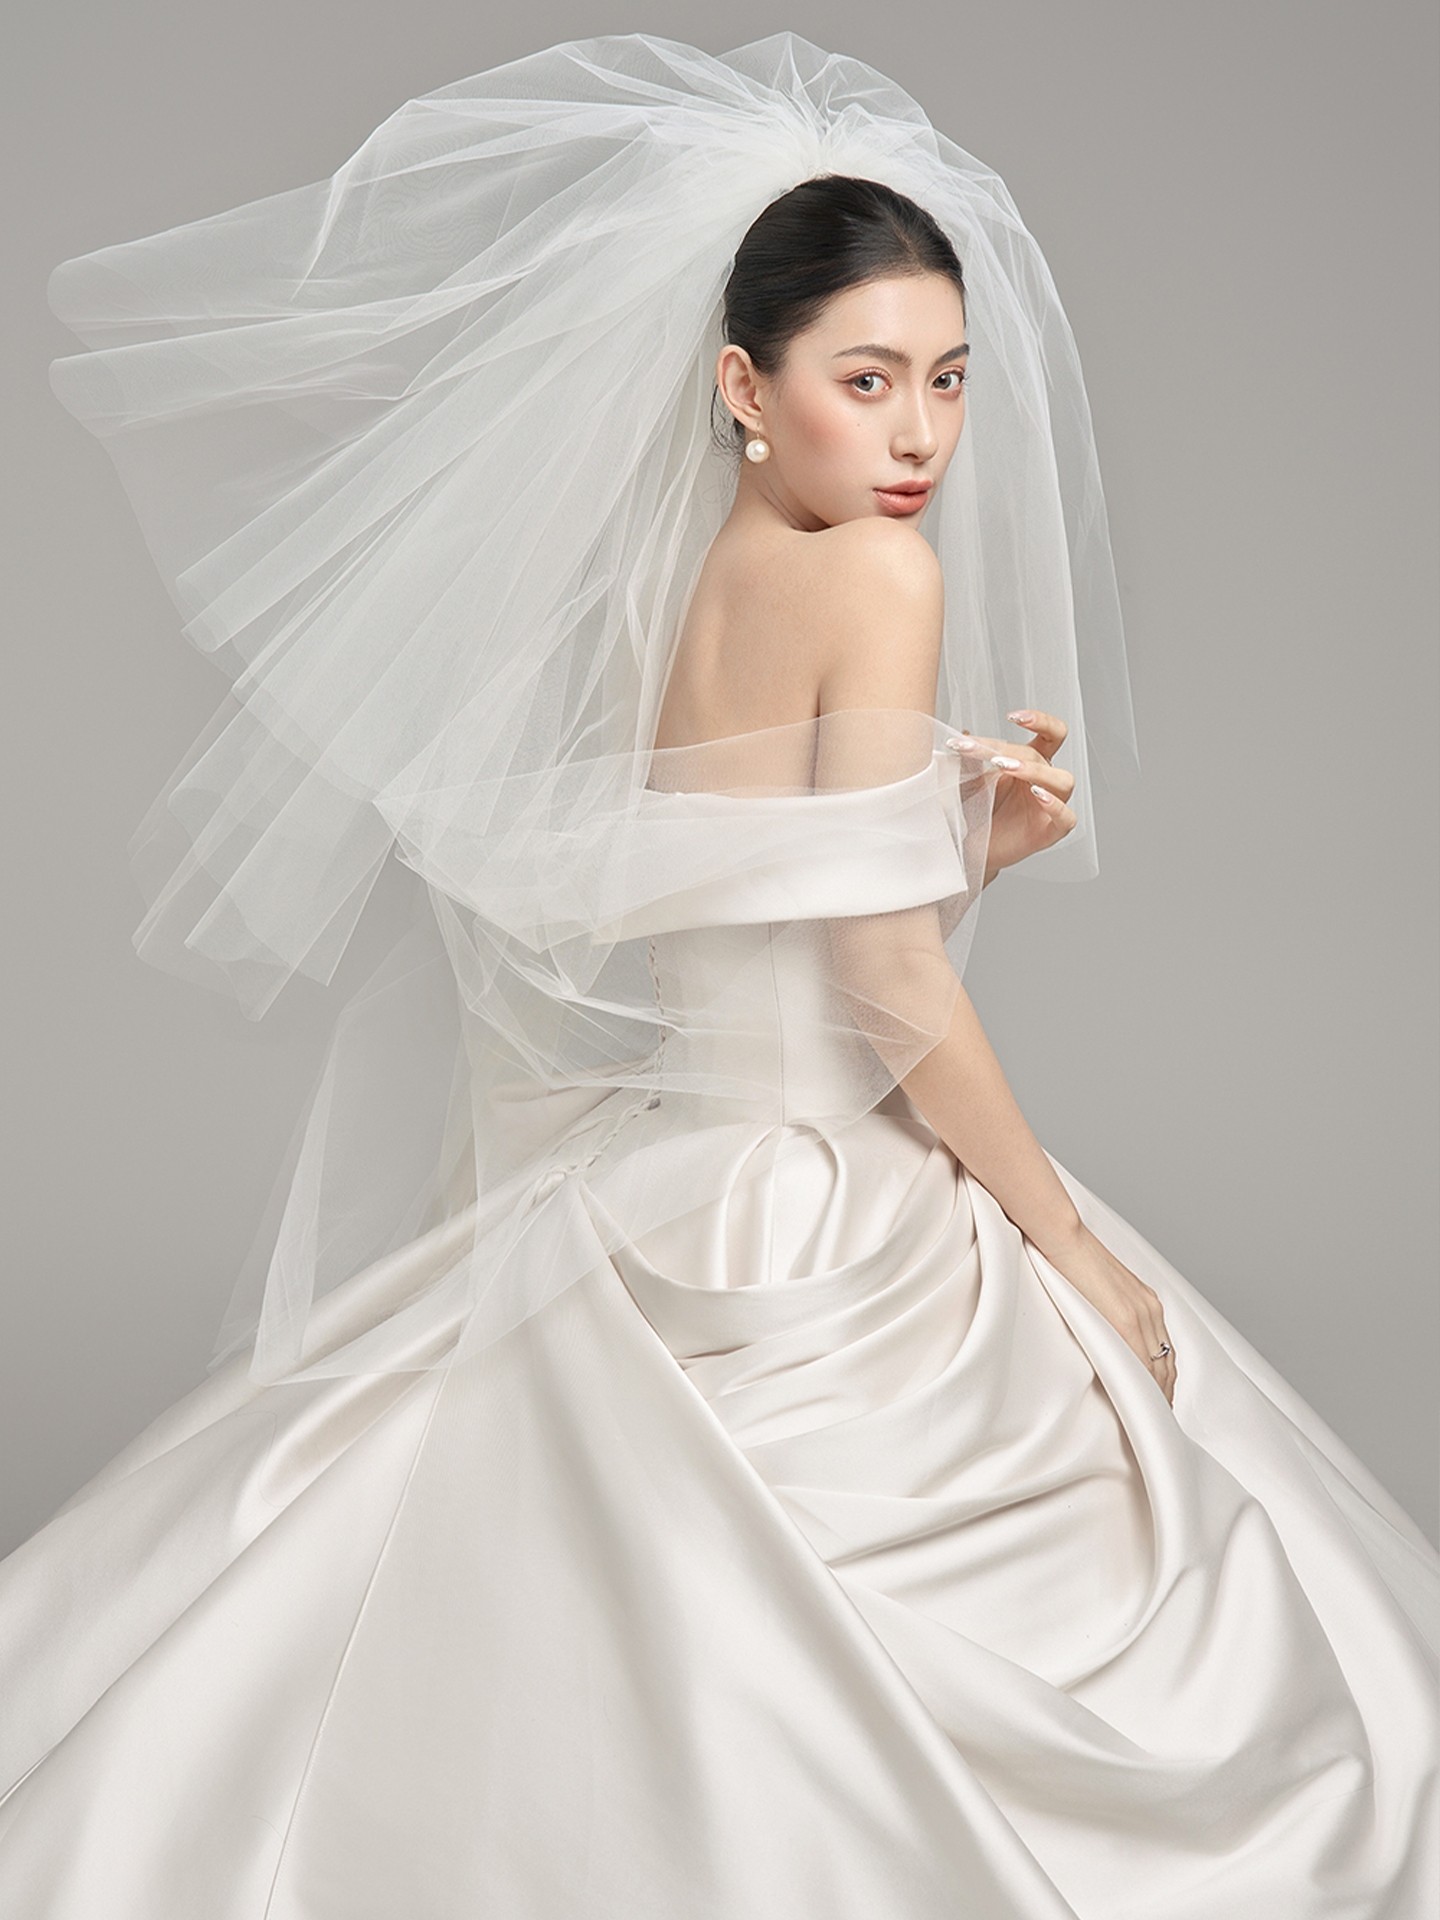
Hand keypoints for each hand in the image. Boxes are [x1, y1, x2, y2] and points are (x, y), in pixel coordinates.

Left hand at [953, 710, 1076, 879]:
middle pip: (1042, 756)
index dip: (1039, 720)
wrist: (967, 848)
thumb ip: (970, 757)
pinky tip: (1037, 795)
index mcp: (1031, 763)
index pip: (1050, 734)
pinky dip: (1055, 805)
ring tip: (1005, 768)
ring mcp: (1049, 807)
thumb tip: (965, 732)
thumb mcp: (968, 779)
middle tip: (980, 752)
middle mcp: (1044, 782)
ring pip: (1063, 780)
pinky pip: (1066, 817)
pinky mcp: (1049, 832)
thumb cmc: (974, 811)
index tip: (1012, 716)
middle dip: (1009, 751)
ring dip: (1035, 771)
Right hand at [1041, 1221, 1177, 1405]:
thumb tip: (1097, 1331)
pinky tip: (1139, 1403)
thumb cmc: (1070, 1258)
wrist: (1063, 1236)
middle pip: (1167, 1362)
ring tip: (1151, 1417)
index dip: (1163, 1377)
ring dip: (1157, 1395)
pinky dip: (1143, 1386)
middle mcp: (1150, 1308)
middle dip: (1164, 1392)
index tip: (1158, 1396)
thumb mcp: (1097, 1288)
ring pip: (1158, 1367)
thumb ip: (1105, 1311)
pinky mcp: (1124, 1319)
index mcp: (1145, 1301)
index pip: (1163, 1349)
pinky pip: (1140, 1362)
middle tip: (1157, 1416)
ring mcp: (1140, 1314)